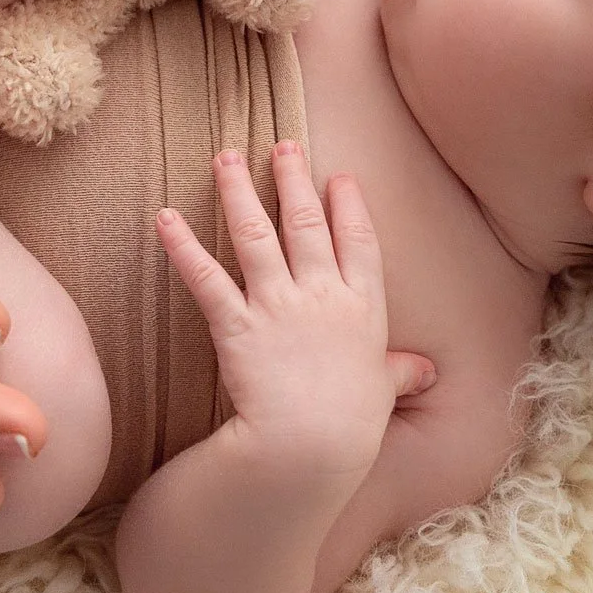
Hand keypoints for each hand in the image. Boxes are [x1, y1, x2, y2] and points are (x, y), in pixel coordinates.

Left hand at [155, 141, 433, 479]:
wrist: (309, 447)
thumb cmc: (350, 427)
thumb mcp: (383, 392)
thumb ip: (399, 373)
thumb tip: (426, 371)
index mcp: (363, 309)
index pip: (358, 243)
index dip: (350, 207)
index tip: (341, 177)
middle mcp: (322, 296)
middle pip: (306, 224)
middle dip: (294, 179)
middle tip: (282, 144)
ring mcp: (278, 306)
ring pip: (256, 234)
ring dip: (238, 191)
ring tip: (225, 157)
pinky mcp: (237, 325)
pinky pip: (206, 278)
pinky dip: (183, 246)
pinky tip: (165, 217)